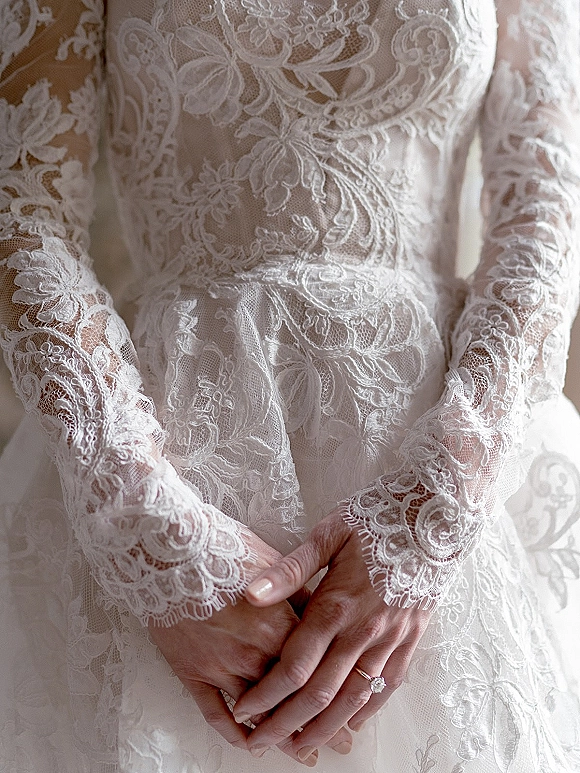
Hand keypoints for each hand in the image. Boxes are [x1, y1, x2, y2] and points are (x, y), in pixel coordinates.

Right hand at [148, 527, 352, 765]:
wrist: (169, 547)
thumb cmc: (221, 547)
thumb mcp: (272, 563)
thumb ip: (300, 595)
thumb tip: (323, 615)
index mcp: (278, 624)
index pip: (314, 669)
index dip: (335, 693)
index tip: (353, 713)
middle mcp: (254, 652)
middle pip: (291, 698)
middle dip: (317, 725)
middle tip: (336, 745)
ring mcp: (221, 665)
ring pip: (258, 713)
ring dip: (280, 736)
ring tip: (300, 752)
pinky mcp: (192, 671)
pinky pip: (214, 713)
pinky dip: (232, 732)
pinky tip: (248, 743)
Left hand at [232, 509, 431, 762]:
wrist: (437, 515)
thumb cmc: (378, 517)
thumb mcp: (329, 533)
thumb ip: (289, 569)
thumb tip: (250, 594)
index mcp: (336, 605)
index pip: (293, 667)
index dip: (265, 695)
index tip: (242, 710)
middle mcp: (364, 631)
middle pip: (319, 694)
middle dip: (285, 724)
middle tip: (259, 743)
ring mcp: (391, 639)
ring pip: (354, 701)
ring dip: (324, 728)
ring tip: (299, 746)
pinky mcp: (411, 639)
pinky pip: (387, 687)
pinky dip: (366, 711)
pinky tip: (350, 724)